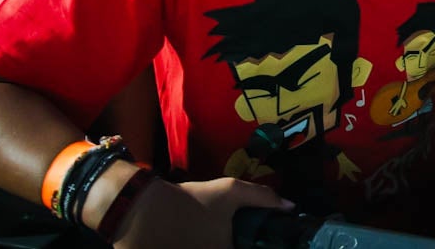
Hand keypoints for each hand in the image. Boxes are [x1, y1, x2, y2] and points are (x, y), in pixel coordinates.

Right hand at [115, 177, 292, 248]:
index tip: (263, 239)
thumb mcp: (230, 192)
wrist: (143, 211)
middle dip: (239, 241)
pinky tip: (200, 236)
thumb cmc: (192, 201)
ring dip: (221, 241)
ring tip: (218, 231)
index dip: (262, 246)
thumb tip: (291, 207)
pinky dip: (201, 244)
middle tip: (235, 231)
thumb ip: (262, 197)